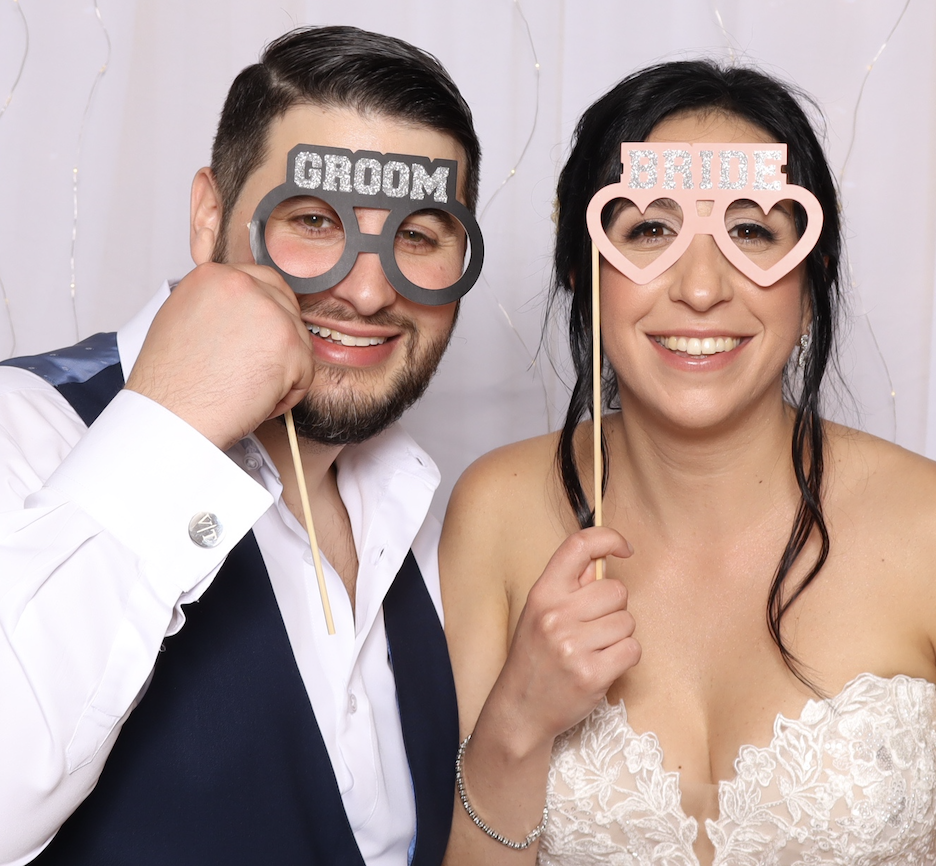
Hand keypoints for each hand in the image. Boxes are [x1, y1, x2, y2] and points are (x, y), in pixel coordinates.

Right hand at [125, 263, 313, 449]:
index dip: (266, 315)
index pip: (264, 282)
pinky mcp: (290, 346)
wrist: (171, 416)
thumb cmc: (172, 383)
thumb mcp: (183, 319)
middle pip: (287, 309)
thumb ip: (218, 305)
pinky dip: (287, 394)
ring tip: (244, 387)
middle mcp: (242, 286)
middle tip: (250, 368)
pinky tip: (254, 400)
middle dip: (277, 342)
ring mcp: (270, 314)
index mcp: (214, 276)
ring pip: (298, 341)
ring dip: (281, 370)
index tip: (258, 338)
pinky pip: (305, 372)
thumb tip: (244, 310)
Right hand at [493, 527, 639, 749]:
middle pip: (616, 590)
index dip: (608, 538)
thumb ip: (569, 585)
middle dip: (614, 608)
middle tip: (594, 627)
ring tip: (593, 649)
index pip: (578, 546)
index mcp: (542, 593)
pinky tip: (603, 665)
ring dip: (619, 635)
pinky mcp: (591, 674)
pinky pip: (632, 649)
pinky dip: (624, 657)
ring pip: (627, 621)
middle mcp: (555, 615)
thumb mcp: (539, 612)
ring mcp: (573, 646)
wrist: (520, 709)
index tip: (623, 549)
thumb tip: (603, 558)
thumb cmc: (535, 656)